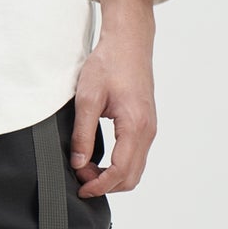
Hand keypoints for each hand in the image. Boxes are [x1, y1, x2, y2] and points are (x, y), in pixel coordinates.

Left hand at [70, 0, 156, 197]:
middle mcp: (148, 131)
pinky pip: (135, 156)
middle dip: (105, 184)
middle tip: (79, 174)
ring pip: (134, 169)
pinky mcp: (145, 125)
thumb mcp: (87, 98)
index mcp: (135, 126)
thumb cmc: (109, 63)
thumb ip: (83, 134)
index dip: (99, 185)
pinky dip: (118, 165)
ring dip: (111, 176)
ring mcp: (149, 129)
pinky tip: (98, 157)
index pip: (120, 171)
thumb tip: (78, 163)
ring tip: (85, 165)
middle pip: (131, 177)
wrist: (129, 41)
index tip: (80, 187)